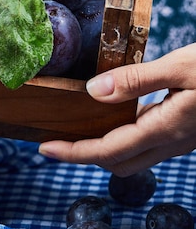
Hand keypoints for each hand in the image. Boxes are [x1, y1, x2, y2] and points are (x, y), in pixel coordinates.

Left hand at [38, 43, 195, 176]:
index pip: (108, 151)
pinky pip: (146, 144)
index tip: (45, 148)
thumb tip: (93, 90)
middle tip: (55, 139)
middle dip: (83, 154)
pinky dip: (122, 137)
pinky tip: (114, 116)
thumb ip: (136, 80)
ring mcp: (180, 140)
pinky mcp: (185, 132)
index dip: (73, 153)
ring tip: (75, 129)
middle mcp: (172, 142)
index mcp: (165, 129)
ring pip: (132, 156)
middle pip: (117, 162)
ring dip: (103, 148)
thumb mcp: (180, 66)